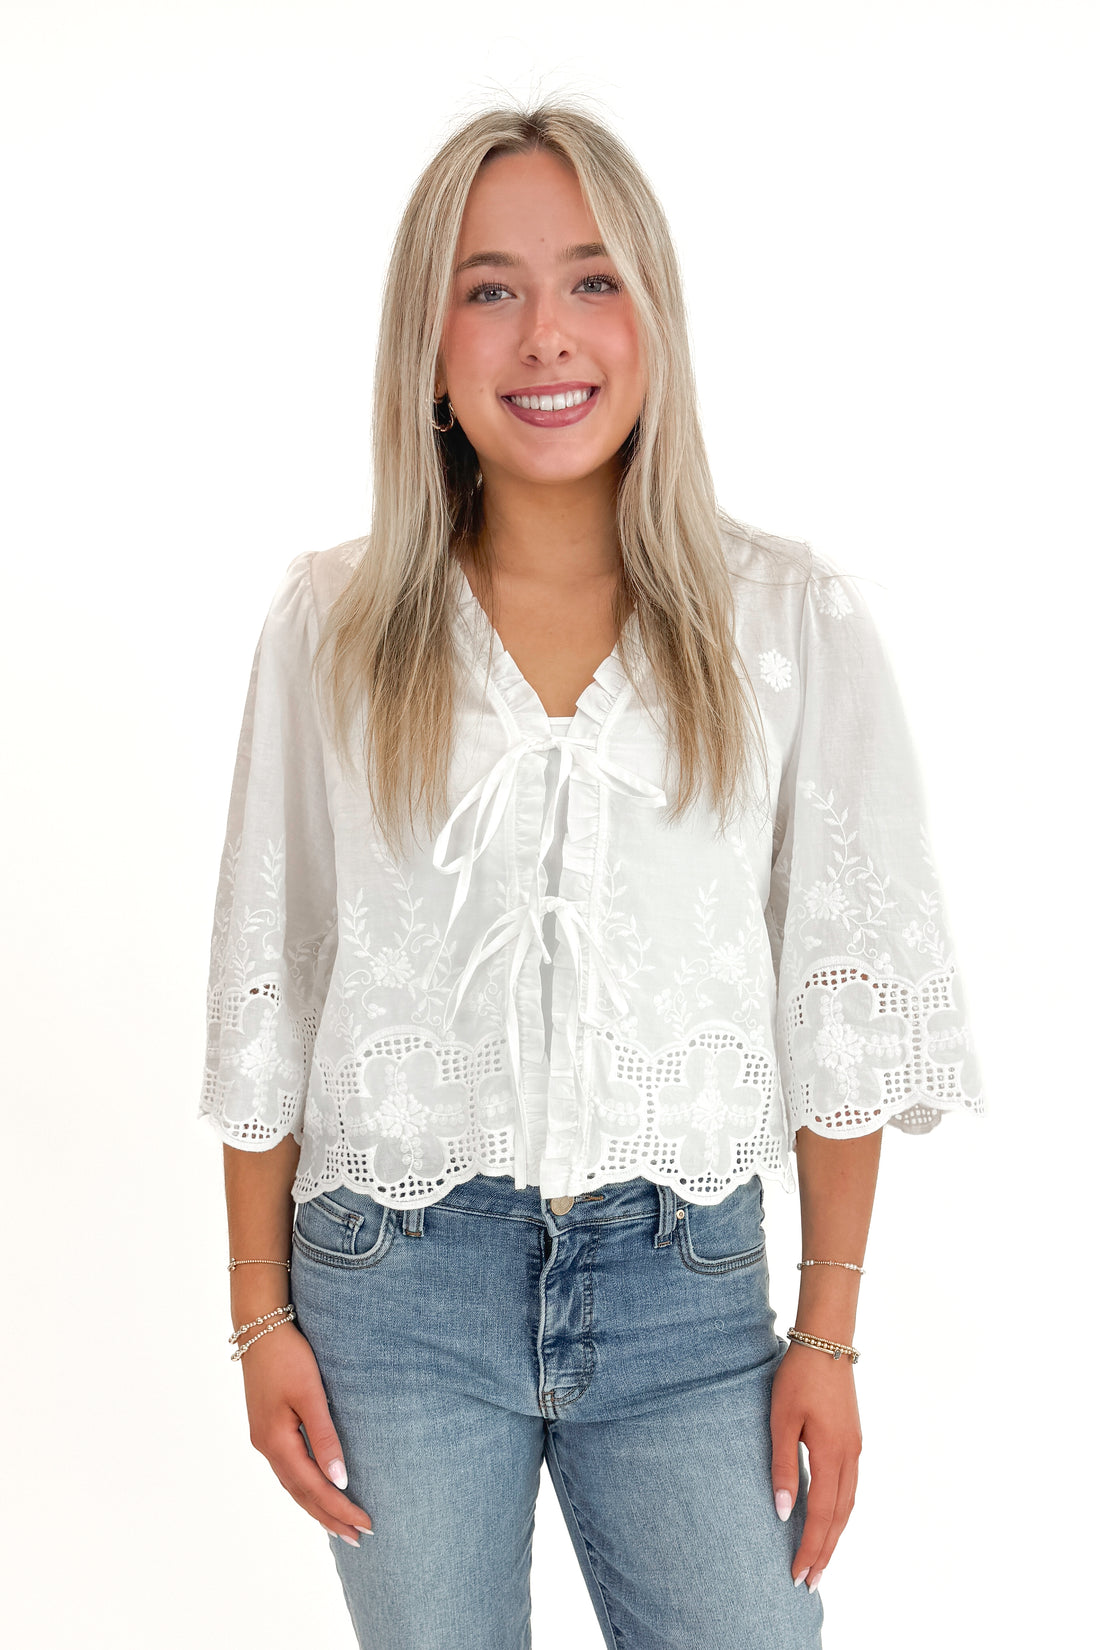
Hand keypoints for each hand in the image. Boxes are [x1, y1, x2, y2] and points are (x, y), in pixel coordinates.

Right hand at [240, 1320, 372, 1544]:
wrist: (258, 1328)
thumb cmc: (288, 1356)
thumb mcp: (310, 1394)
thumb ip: (325, 1436)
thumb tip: (339, 1479)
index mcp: (276, 1442)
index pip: (313, 1487)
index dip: (339, 1508)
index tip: (364, 1525)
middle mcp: (266, 1447)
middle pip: (301, 1493)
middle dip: (329, 1517)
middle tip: (358, 1539)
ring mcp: (263, 1439)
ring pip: (293, 1485)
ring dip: (317, 1506)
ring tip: (340, 1527)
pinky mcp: (266, 1428)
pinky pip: (288, 1471)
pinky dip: (304, 1488)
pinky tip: (315, 1492)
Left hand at [770, 1340, 861, 1591]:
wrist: (826, 1343)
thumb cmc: (798, 1378)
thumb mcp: (782, 1421)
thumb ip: (783, 1467)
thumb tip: (784, 1511)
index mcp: (832, 1454)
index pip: (823, 1515)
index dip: (811, 1547)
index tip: (799, 1574)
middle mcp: (850, 1457)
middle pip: (840, 1517)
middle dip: (825, 1551)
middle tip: (811, 1582)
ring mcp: (855, 1449)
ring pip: (848, 1504)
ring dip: (835, 1535)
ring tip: (821, 1559)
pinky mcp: (853, 1440)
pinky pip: (849, 1487)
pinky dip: (840, 1512)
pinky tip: (831, 1519)